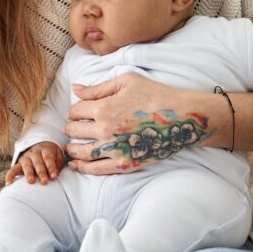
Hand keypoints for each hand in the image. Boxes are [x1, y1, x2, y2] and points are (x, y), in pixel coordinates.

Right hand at [5, 142, 63, 184]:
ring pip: (26, 165)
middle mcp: (34, 153)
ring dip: (28, 173)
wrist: (39, 145)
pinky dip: (10, 176)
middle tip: (44, 181)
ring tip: (30, 181)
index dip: (51, 167)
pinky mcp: (18, 164)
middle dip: (41, 172)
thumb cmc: (51, 155)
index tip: (54, 176)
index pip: (48, 158)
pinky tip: (9, 184)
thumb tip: (55, 174)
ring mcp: (25, 158)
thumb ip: (57, 164)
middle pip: (37, 162)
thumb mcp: (57, 155)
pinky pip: (13, 169)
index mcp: (45, 149)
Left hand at [64, 73, 213, 174]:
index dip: (74, 111)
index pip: (76, 111)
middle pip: (74, 131)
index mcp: (104, 108)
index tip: (76, 112)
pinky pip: (97, 169)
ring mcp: (114, 149)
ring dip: (71, 150)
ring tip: (69, 147)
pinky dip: (83, 168)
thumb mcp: (126, 82)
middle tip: (70, 128)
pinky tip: (76, 165)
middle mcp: (105, 130)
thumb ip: (97, 88)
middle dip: (70, 128)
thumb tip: (75, 88)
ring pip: (81, 152)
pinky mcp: (125, 164)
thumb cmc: (155, 94)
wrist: (183, 117)